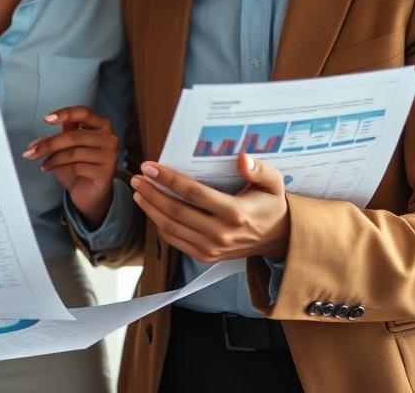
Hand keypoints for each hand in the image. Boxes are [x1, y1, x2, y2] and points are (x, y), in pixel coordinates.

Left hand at [23, 106, 118, 228]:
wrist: (91, 194)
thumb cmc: (80, 166)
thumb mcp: (68, 147)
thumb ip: (58, 136)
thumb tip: (37, 141)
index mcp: (101, 125)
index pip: (83, 112)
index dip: (65, 114)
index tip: (47, 119)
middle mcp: (109, 138)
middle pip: (74, 135)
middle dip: (49, 143)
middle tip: (32, 150)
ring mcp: (109, 155)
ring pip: (74, 152)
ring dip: (52, 158)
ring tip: (43, 163)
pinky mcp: (106, 173)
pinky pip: (77, 167)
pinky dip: (59, 168)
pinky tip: (52, 169)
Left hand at [130, 153, 289, 261]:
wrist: (278, 239)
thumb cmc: (271, 205)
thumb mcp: (273, 183)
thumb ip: (259, 169)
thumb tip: (242, 158)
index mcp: (235, 212)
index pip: (194, 193)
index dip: (168, 179)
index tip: (149, 166)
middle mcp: (221, 233)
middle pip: (176, 211)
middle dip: (152, 192)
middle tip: (137, 177)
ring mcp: (211, 248)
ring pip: (171, 227)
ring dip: (150, 208)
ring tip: (138, 191)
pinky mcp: (205, 256)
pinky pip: (175, 241)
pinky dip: (159, 225)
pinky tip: (151, 209)